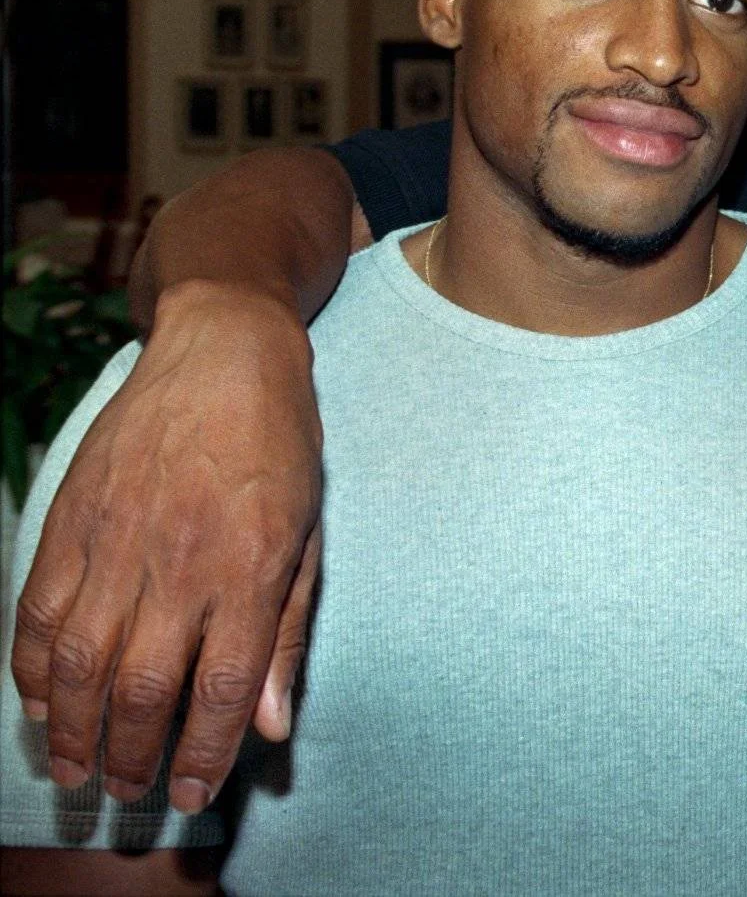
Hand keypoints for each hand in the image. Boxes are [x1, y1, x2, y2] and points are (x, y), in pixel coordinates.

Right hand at [10, 279, 321, 814]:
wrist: (221, 354)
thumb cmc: (281, 445)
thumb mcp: (311, 535)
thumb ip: (288, 634)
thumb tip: (275, 726)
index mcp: (250, 567)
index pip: (223, 686)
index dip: (205, 753)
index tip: (192, 794)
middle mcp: (179, 562)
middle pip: (144, 687)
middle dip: (135, 754)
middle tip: (132, 790)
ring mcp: (117, 540)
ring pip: (82, 661)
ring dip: (76, 728)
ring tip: (80, 769)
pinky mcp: (72, 520)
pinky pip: (40, 612)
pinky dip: (34, 669)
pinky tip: (44, 704)